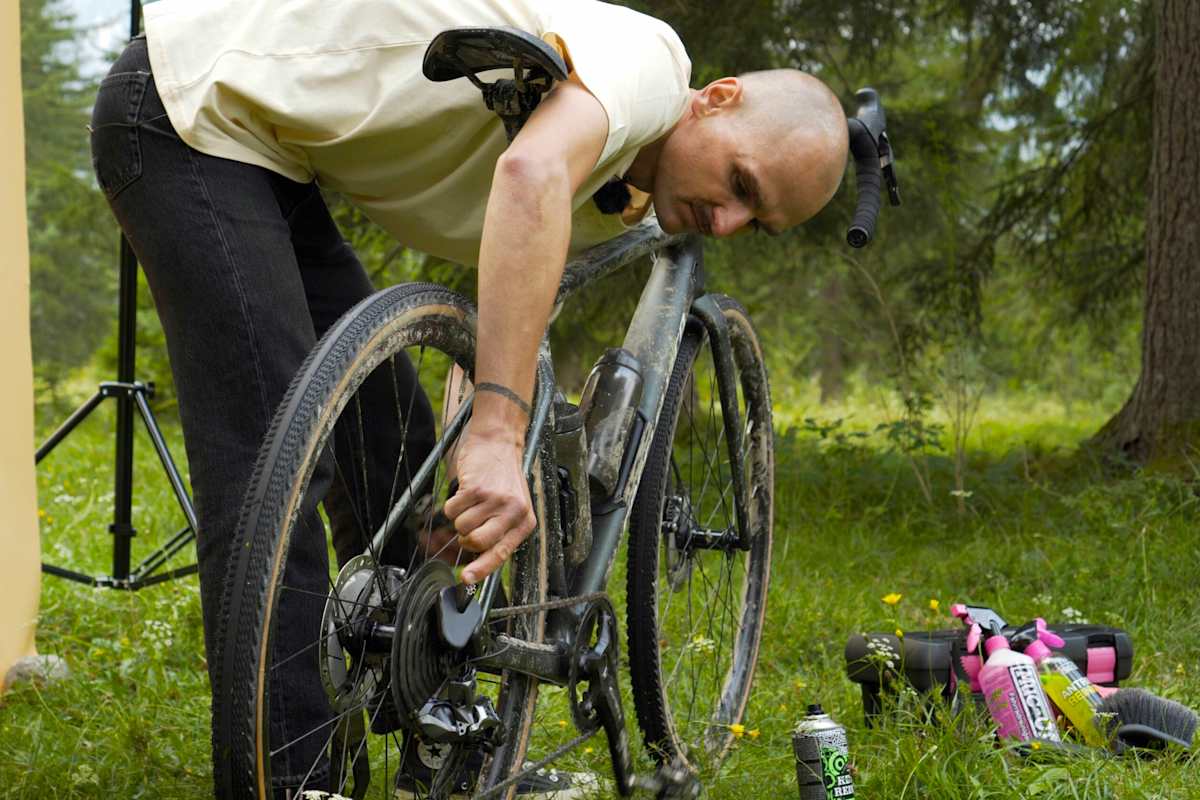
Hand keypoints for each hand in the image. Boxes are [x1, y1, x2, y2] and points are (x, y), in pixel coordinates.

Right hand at [442, 427, 535, 583]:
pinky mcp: (476, 488)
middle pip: (477, 543)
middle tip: (469, 525)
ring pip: (461, 527)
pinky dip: (451, 504)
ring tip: (471, 502)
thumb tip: (477, 560)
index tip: (466, 579)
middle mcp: (512, 512)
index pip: (501, 554)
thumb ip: (500, 532)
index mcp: (524, 521)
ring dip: (459, 517)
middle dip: (465, 538)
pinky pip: (451, 509)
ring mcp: (494, 500)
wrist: (498, 441)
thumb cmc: (502, 476)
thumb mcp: (512, 506)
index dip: (481, 569)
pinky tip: (464, 492)